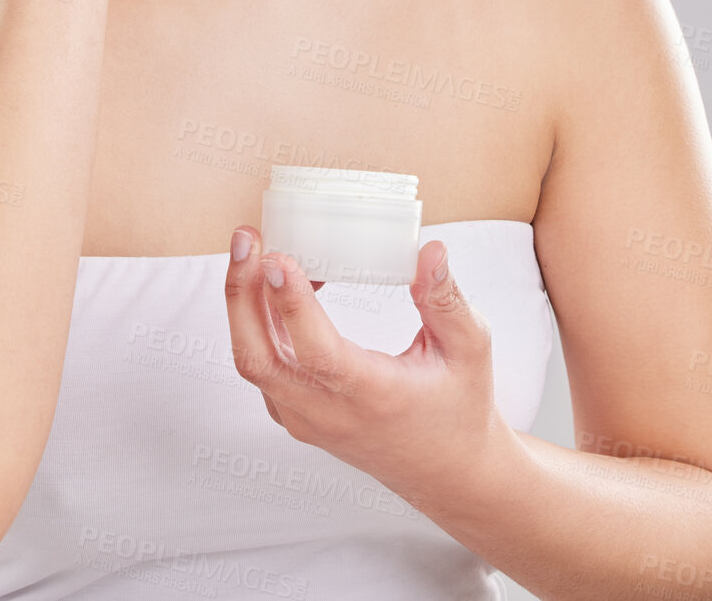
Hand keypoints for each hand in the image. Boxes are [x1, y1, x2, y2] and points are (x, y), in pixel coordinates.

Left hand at [224, 225, 513, 513]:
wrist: (449, 473)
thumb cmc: (460, 407)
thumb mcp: (469, 349)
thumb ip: (446, 299)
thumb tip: (431, 250)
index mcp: (374, 396)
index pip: (318, 353)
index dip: (291, 304)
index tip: (278, 258)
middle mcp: (329, 414)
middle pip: (259, 358)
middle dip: (241, 294)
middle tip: (246, 239)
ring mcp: (306, 419)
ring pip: (254, 361)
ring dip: (245, 303)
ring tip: (253, 249)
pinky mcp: (298, 415)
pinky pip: (264, 366)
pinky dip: (258, 322)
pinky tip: (277, 284)